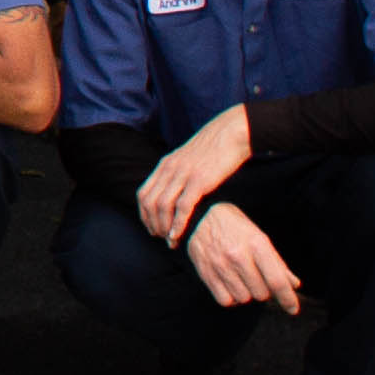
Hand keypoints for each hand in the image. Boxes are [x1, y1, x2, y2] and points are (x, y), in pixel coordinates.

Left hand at [135, 104, 254, 246]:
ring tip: (170, 240)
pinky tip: (178, 235)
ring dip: (163, 227)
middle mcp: (169, 169)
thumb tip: (176, 192)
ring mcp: (183, 174)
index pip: (143, 193)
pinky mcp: (199, 180)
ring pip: (162, 206)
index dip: (144, 214)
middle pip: (149, 202)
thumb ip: (178, 173)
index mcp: (165, 164)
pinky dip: (178, 224)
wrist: (231, 134)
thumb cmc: (214, 150)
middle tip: (159, 237)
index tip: (150, 227)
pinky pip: (182, 206)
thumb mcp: (189, 159)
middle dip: (151, 223)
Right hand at [184, 200, 303, 313]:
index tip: (293, 309)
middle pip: (261, 293)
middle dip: (264, 290)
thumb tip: (293, 284)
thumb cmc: (234, 226)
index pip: (276, 281)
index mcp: (256, 244)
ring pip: (244, 298)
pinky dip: (231, 297)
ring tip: (242, 279)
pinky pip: (225, 300)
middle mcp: (238, 255)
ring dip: (247, 293)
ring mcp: (220, 265)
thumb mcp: (259, 237)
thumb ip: (277, 262)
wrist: (199, 215)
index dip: (288, 299)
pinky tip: (231, 284)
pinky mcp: (205, 272)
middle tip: (258, 278)